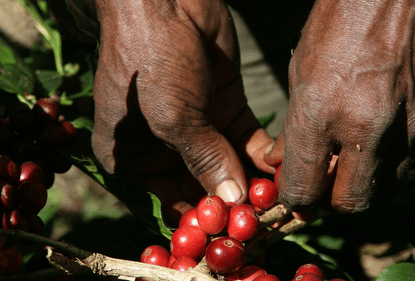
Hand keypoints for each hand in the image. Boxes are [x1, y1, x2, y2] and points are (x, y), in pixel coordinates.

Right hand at [91, 0, 274, 224]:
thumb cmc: (151, 58)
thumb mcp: (172, 117)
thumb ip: (203, 161)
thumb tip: (233, 203)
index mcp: (133, 156)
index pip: (172, 200)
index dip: (204, 218)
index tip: (236, 232)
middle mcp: (165, 147)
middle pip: (204, 185)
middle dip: (234, 201)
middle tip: (267, 218)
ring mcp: (198, 127)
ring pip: (230, 165)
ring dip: (253, 181)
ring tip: (280, 198)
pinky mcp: (224, 108)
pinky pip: (245, 140)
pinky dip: (261, 155)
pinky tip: (278, 167)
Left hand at [265, 0, 414, 211]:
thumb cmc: (341, 20)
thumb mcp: (301, 69)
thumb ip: (293, 126)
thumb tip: (280, 161)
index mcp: (321, 111)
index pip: (304, 188)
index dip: (297, 198)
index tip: (297, 192)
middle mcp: (367, 126)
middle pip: (351, 203)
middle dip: (334, 200)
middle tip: (326, 182)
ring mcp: (409, 124)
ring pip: (386, 186)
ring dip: (366, 180)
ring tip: (355, 154)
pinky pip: (412, 157)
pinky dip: (392, 155)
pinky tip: (382, 127)